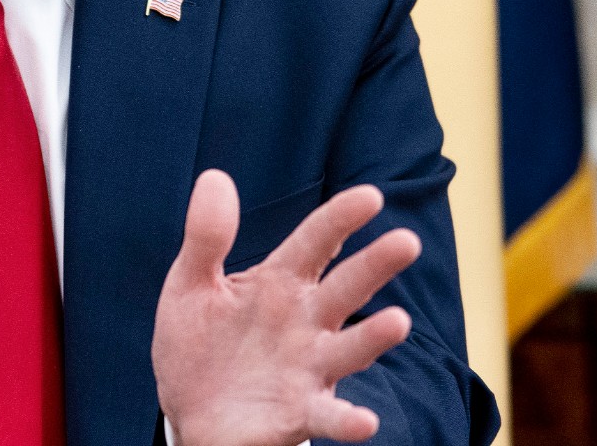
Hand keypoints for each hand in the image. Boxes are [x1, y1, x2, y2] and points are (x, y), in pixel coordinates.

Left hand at [153, 170, 420, 445]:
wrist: (189, 411)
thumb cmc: (199, 343)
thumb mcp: (191, 284)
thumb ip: (207, 236)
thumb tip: (215, 176)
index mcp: (279, 283)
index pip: (315, 242)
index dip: (340, 218)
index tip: (370, 196)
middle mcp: (305, 321)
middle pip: (346, 287)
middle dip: (375, 265)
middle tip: (407, 241)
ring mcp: (308, 367)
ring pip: (349, 348)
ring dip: (374, 336)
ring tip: (398, 321)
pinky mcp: (300, 413)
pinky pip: (329, 416)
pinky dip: (347, 420)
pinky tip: (364, 421)